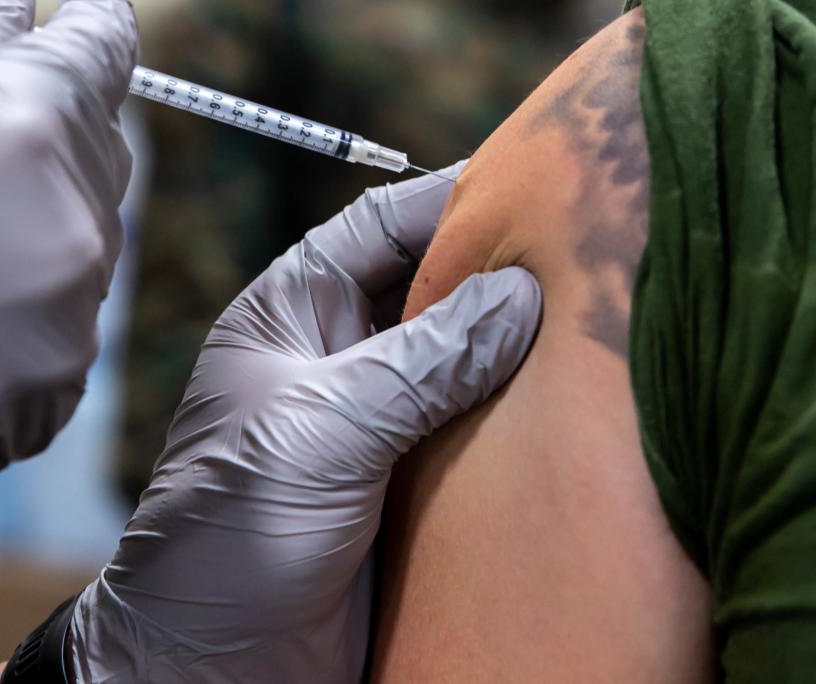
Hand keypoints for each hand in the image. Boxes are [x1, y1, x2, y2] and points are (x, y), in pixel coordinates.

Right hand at [0, 0, 137, 543]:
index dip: (94, 30)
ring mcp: (75, 308)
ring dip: (34, 242)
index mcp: (29, 123)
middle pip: (98, 155)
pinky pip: (62, 329)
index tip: (85, 19)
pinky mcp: (61, 384)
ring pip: (84, 247)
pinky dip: (20, 323)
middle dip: (50, 151)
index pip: (105, 51)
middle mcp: (74, 213)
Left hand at [66, 163, 541, 681]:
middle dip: (501, 266)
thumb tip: (518, 295)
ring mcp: (376, 415)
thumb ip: (421, 362)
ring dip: (520, 342)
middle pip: (431, 283)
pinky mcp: (409, 478)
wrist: (214, 661)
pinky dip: (522, 412)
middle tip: (592, 250)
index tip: (539, 180)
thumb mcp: (321, 428)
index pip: (380, 225)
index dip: (454, 197)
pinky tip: (576, 401)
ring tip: (601, 318)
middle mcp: (337, 353)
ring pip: (463, 354)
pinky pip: (476, 425)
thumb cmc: (231, 532)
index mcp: (292, 313)